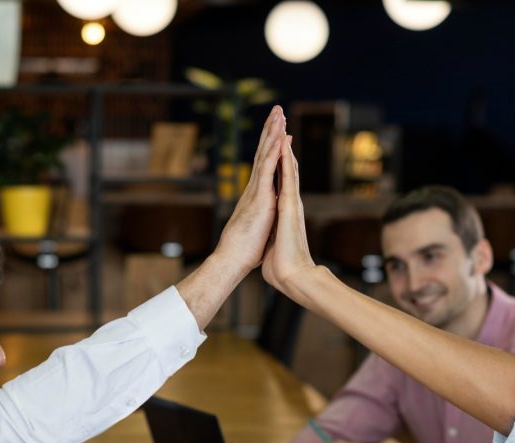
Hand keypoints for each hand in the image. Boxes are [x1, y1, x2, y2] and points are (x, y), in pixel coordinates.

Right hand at [215, 105, 286, 272]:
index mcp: (258, 195)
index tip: (281, 130)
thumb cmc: (245, 250)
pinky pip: (266, 171)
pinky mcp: (259, 198)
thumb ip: (262, 217)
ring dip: (272, 134)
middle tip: (278, 110)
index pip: (267, 165)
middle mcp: (256, 188)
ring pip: (265, 156)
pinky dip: (273, 153)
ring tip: (279, 114)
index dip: (274, 146)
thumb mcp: (258, 228)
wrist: (233, 260)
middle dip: (272, 130)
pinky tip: (279, 138)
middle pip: (265, 153)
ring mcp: (257, 191)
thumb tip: (264, 215)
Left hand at [262, 134, 316, 294]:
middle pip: (286, 168)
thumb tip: (272, 241)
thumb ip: (274, 237)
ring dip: (284, 145)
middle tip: (282, 123)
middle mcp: (290, 203)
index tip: (276, 144)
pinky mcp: (290, 207)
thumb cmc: (283, 266)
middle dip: (283, 145)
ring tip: (283, 125)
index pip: (281, 181)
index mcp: (285, 211)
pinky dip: (285, 161)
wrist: (293, 276)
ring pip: (288, 168)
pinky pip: (288, 178)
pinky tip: (283, 144)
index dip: (278, 161)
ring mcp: (291, 203)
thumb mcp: (274, 245)